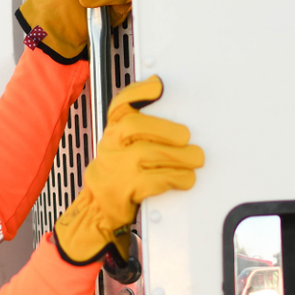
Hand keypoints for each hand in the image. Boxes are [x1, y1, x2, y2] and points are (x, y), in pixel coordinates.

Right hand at [53, 76, 203, 265]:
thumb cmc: (117, 175)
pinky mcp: (125, 190)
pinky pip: (154, 180)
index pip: (120, 105)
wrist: (99, 208)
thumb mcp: (121, 146)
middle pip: (135, 126)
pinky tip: (186, 178)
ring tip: (194, 159)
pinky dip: (175, 178)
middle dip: (166, 129)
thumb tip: (165, 101)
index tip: (158, 86)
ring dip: (179, 156)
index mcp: (113, 132)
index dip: (138, 92)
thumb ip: (138, 128)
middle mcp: (111, 146)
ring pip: (148, 153)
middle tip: (186, 138)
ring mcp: (116, 168)